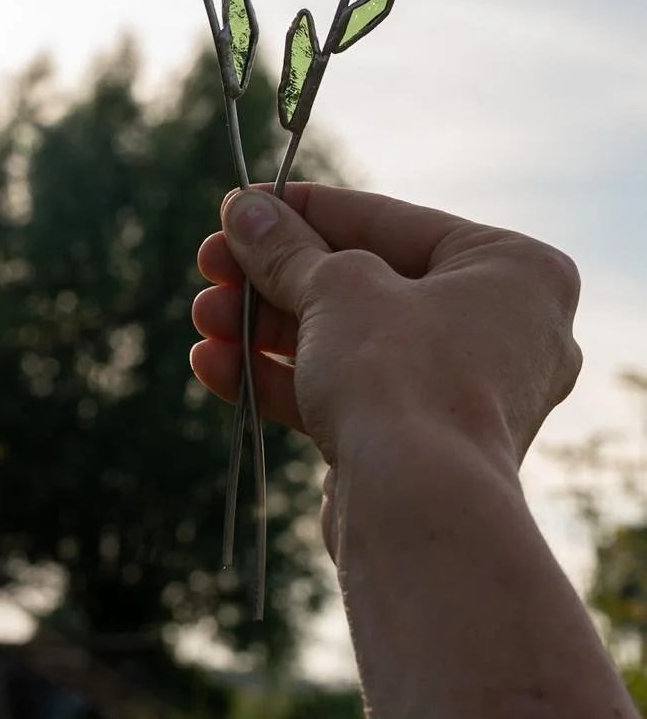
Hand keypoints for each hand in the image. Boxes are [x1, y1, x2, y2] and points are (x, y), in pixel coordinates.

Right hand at [191, 184, 581, 469]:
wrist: (418, 511)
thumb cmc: (401, 377)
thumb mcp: (335, 290)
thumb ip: (287, 248)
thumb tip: (244, 210)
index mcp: (515, 271)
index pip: (392, 221)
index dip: (305, 211)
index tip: (242, 206)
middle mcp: (505, 331)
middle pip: (366, 285)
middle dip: (274, 280)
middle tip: (210, 266)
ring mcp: (467, 395)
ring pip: (350, 345)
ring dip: (267, 330)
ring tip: (204, 318)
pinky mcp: (424, 448)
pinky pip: (351, 396)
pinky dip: (287, 380)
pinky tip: (215, 366)